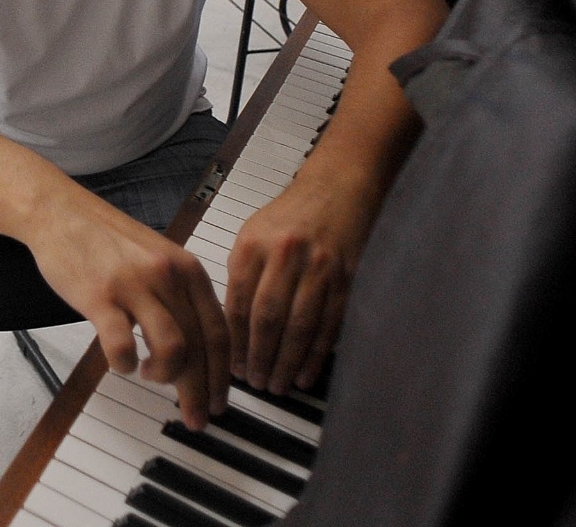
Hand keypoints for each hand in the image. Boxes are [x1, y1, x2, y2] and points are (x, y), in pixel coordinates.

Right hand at [29, 200, 228, 428]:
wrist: (61, 212)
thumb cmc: (107, 240)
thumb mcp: (158, 258)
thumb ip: (180, 296)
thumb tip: (199, 349)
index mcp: (188, 269)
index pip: (219, 332)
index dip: (222, 374)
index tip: (218, 401)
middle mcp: (168, 275)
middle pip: (200, 347)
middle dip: (201, 391)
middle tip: (195, 418)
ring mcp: (134, 285)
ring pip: (173, 348)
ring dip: (165, 376)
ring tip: (150, 374)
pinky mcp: (99, 296)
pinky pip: (122, 346)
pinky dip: (125, 365)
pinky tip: (122, 362)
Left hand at [223, 167, 377, 394]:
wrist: (337, 189)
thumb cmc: (290, 216)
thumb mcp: (252, 234)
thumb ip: (242, 275)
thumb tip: (230, 326)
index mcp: (254, 245)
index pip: (239, 303)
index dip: (234, 341)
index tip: (230, 365)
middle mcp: (285, 256)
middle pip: (268, 319)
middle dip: (259, 358)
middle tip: (254, 384)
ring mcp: (318, 268)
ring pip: (299, 327)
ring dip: (286, 363)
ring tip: (276, 386)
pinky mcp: (345, 279)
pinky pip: (329, 325)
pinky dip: (316, 354)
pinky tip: (306, 374)